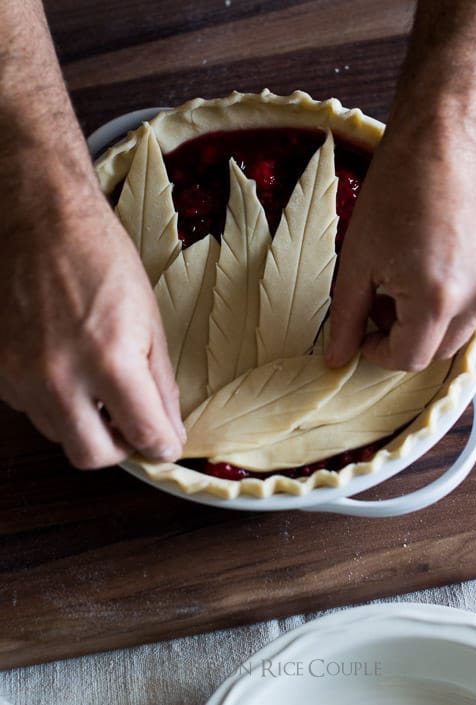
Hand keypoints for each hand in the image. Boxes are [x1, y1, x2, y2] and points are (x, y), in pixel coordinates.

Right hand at [0, 166, 185, 468]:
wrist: (38, 219)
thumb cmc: (101, 259)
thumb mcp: (149, 319)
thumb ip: (161, 383)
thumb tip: (168, 427)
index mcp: (110, 359)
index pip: (144, 435)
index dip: (163, 446)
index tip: (166, 442)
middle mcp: (59, 376)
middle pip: (92, 456)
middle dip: (120, 448)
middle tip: (132, 425)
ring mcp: (20, 376)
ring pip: (59, 435)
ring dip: (86, 424)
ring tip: (98, 386)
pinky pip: (32, 409)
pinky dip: (55, 401)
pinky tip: (66, 367)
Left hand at [327, 130, 475, 370]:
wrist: (444, 137)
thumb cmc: (394, 192)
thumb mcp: (357, 260)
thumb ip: (347, 317)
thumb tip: (337, 358)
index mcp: (437, 298)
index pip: (409, 359)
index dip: (379, 352)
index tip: (365, 335)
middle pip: (440, 348)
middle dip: (406, 334)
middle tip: (384, 300)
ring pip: (464, 324)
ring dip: (435, 314)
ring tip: (413, 272)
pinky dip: (462, 290)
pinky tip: (444, 256)